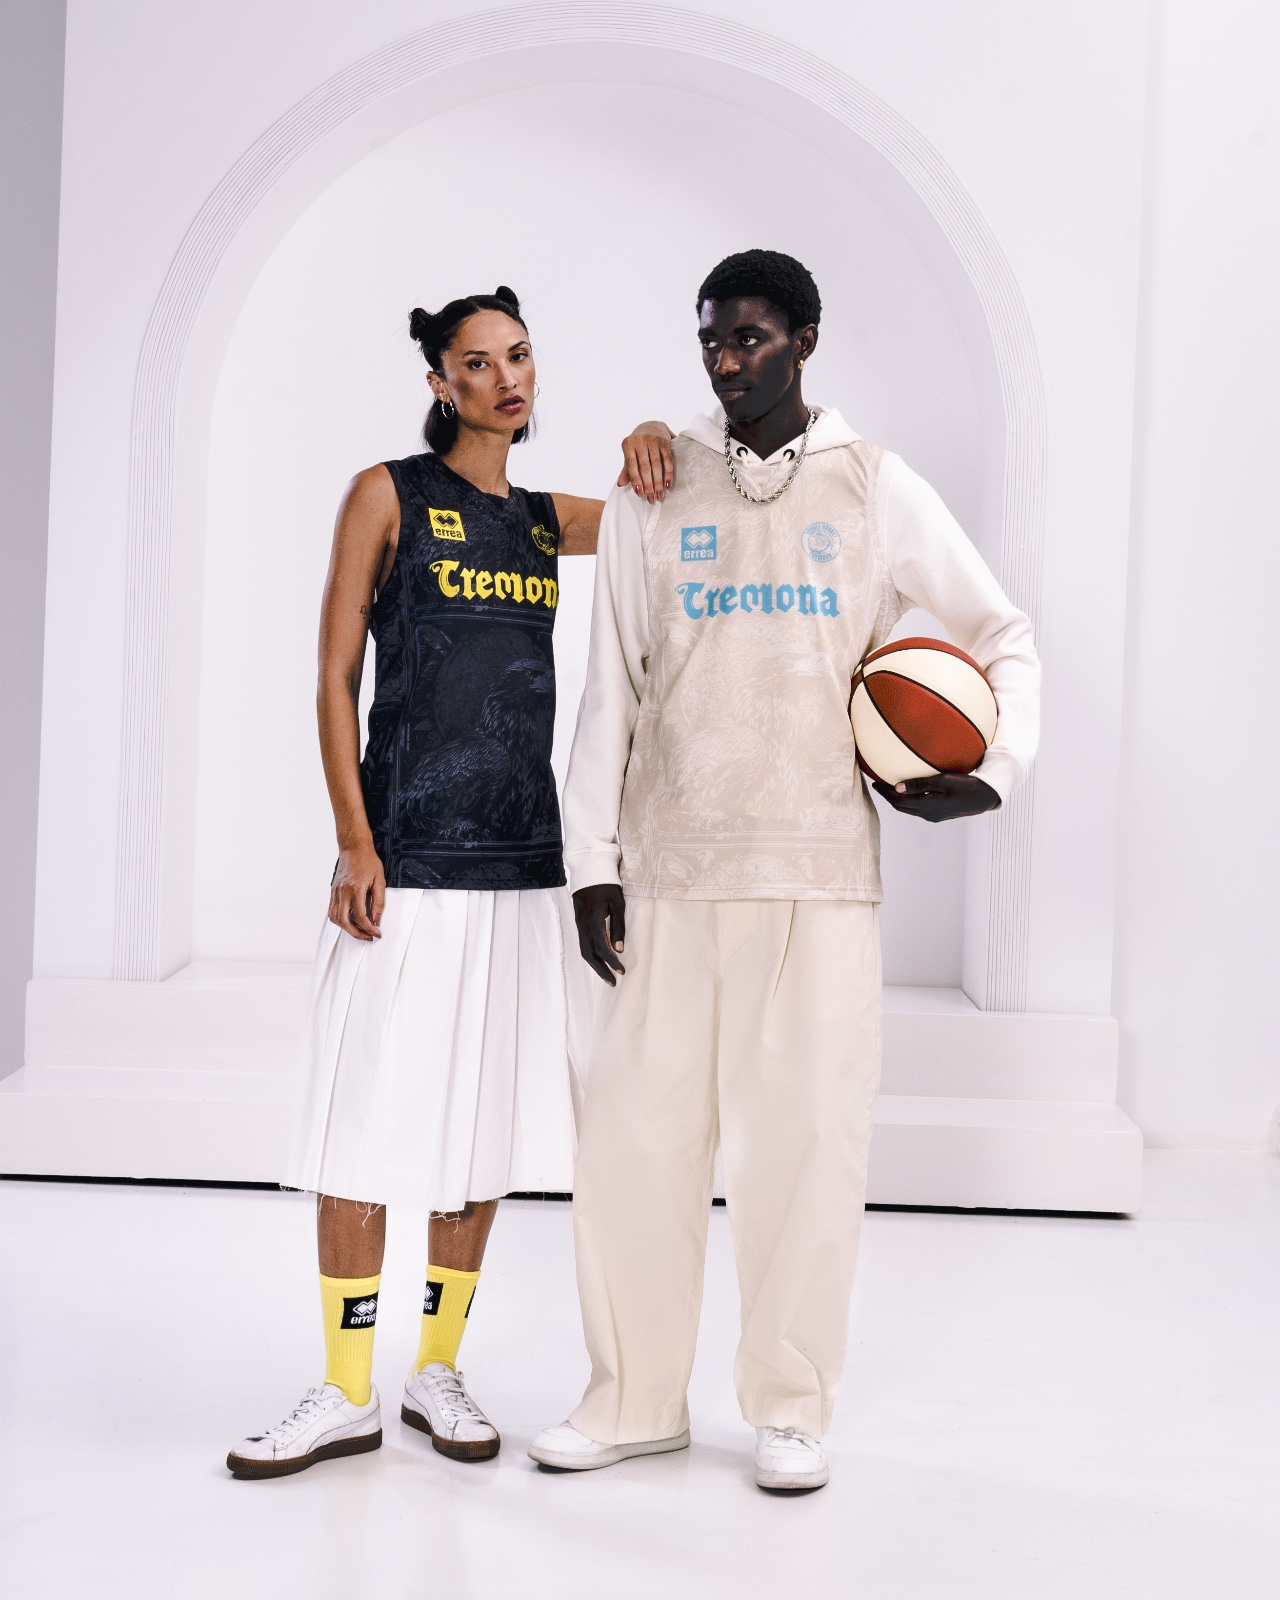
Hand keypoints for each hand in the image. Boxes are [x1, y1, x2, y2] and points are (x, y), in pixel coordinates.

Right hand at [329, 838, 385, 937]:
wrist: (353, 848)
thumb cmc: (368, 861)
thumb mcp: (380, 880)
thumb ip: (379, 901)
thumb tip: (377, 919)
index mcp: (356, 888)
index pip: (360, 916)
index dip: (369, 928)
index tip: (377, 933)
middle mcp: (343, 892)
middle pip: (345, 921)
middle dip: (357, 933)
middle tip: (368, 937)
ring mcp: (336, 892)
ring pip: (335, 918)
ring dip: (347, 928)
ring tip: (359, 931)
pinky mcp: (333, 891)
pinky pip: (332, 911)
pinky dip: (340, 920)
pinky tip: (349, 921)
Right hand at [572, 884, 626, 984]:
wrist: (588, 871)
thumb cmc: (606, 886)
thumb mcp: (617, 903)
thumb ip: (618, 926)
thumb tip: (619, 948)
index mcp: (594, 920)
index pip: (602, 947)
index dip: (612, 961)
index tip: (622, 971)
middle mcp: (583, 925)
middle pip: (589, 954)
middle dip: (601, 970)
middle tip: (613, 982)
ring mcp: (579, 924)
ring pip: (584, 950)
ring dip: (595, 965)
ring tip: (607, 976)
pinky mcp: (579, 923)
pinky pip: (583, 943)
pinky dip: (591, 955)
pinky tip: (599, 961)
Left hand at [617, 422, 674, 503]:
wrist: (652, 425)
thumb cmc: (638, 444)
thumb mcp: (630, 453)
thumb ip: (626, 469)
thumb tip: (620, 484)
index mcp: (628, 444)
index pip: (631, 465)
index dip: (636, 480)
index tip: (640, 494)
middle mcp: (641, 441)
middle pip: (645, 467)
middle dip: (649, 485)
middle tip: (651, 499)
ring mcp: (654, 441)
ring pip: (657, 465)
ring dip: (659, 482)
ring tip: (660, 495)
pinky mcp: (665, 442)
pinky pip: (667, 460)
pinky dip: (668, 474)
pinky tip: (668, 485)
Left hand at [872, 773, 1000, 823]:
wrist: (986, 797)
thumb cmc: (967, 785)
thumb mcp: (943, 781)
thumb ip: (920, 784)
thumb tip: (897, 787)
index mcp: (927, 807)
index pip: (899, 801)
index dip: (885, 793)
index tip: (874, 783)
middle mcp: (928, 814)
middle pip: (901, 807)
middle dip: (888, 797)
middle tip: (878, 785)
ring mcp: (934, 816)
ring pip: (909, 809)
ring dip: (898, 800)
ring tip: (890, 789)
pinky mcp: (940, 814)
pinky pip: (918, 808)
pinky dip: (909, 801)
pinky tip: (909, 792)